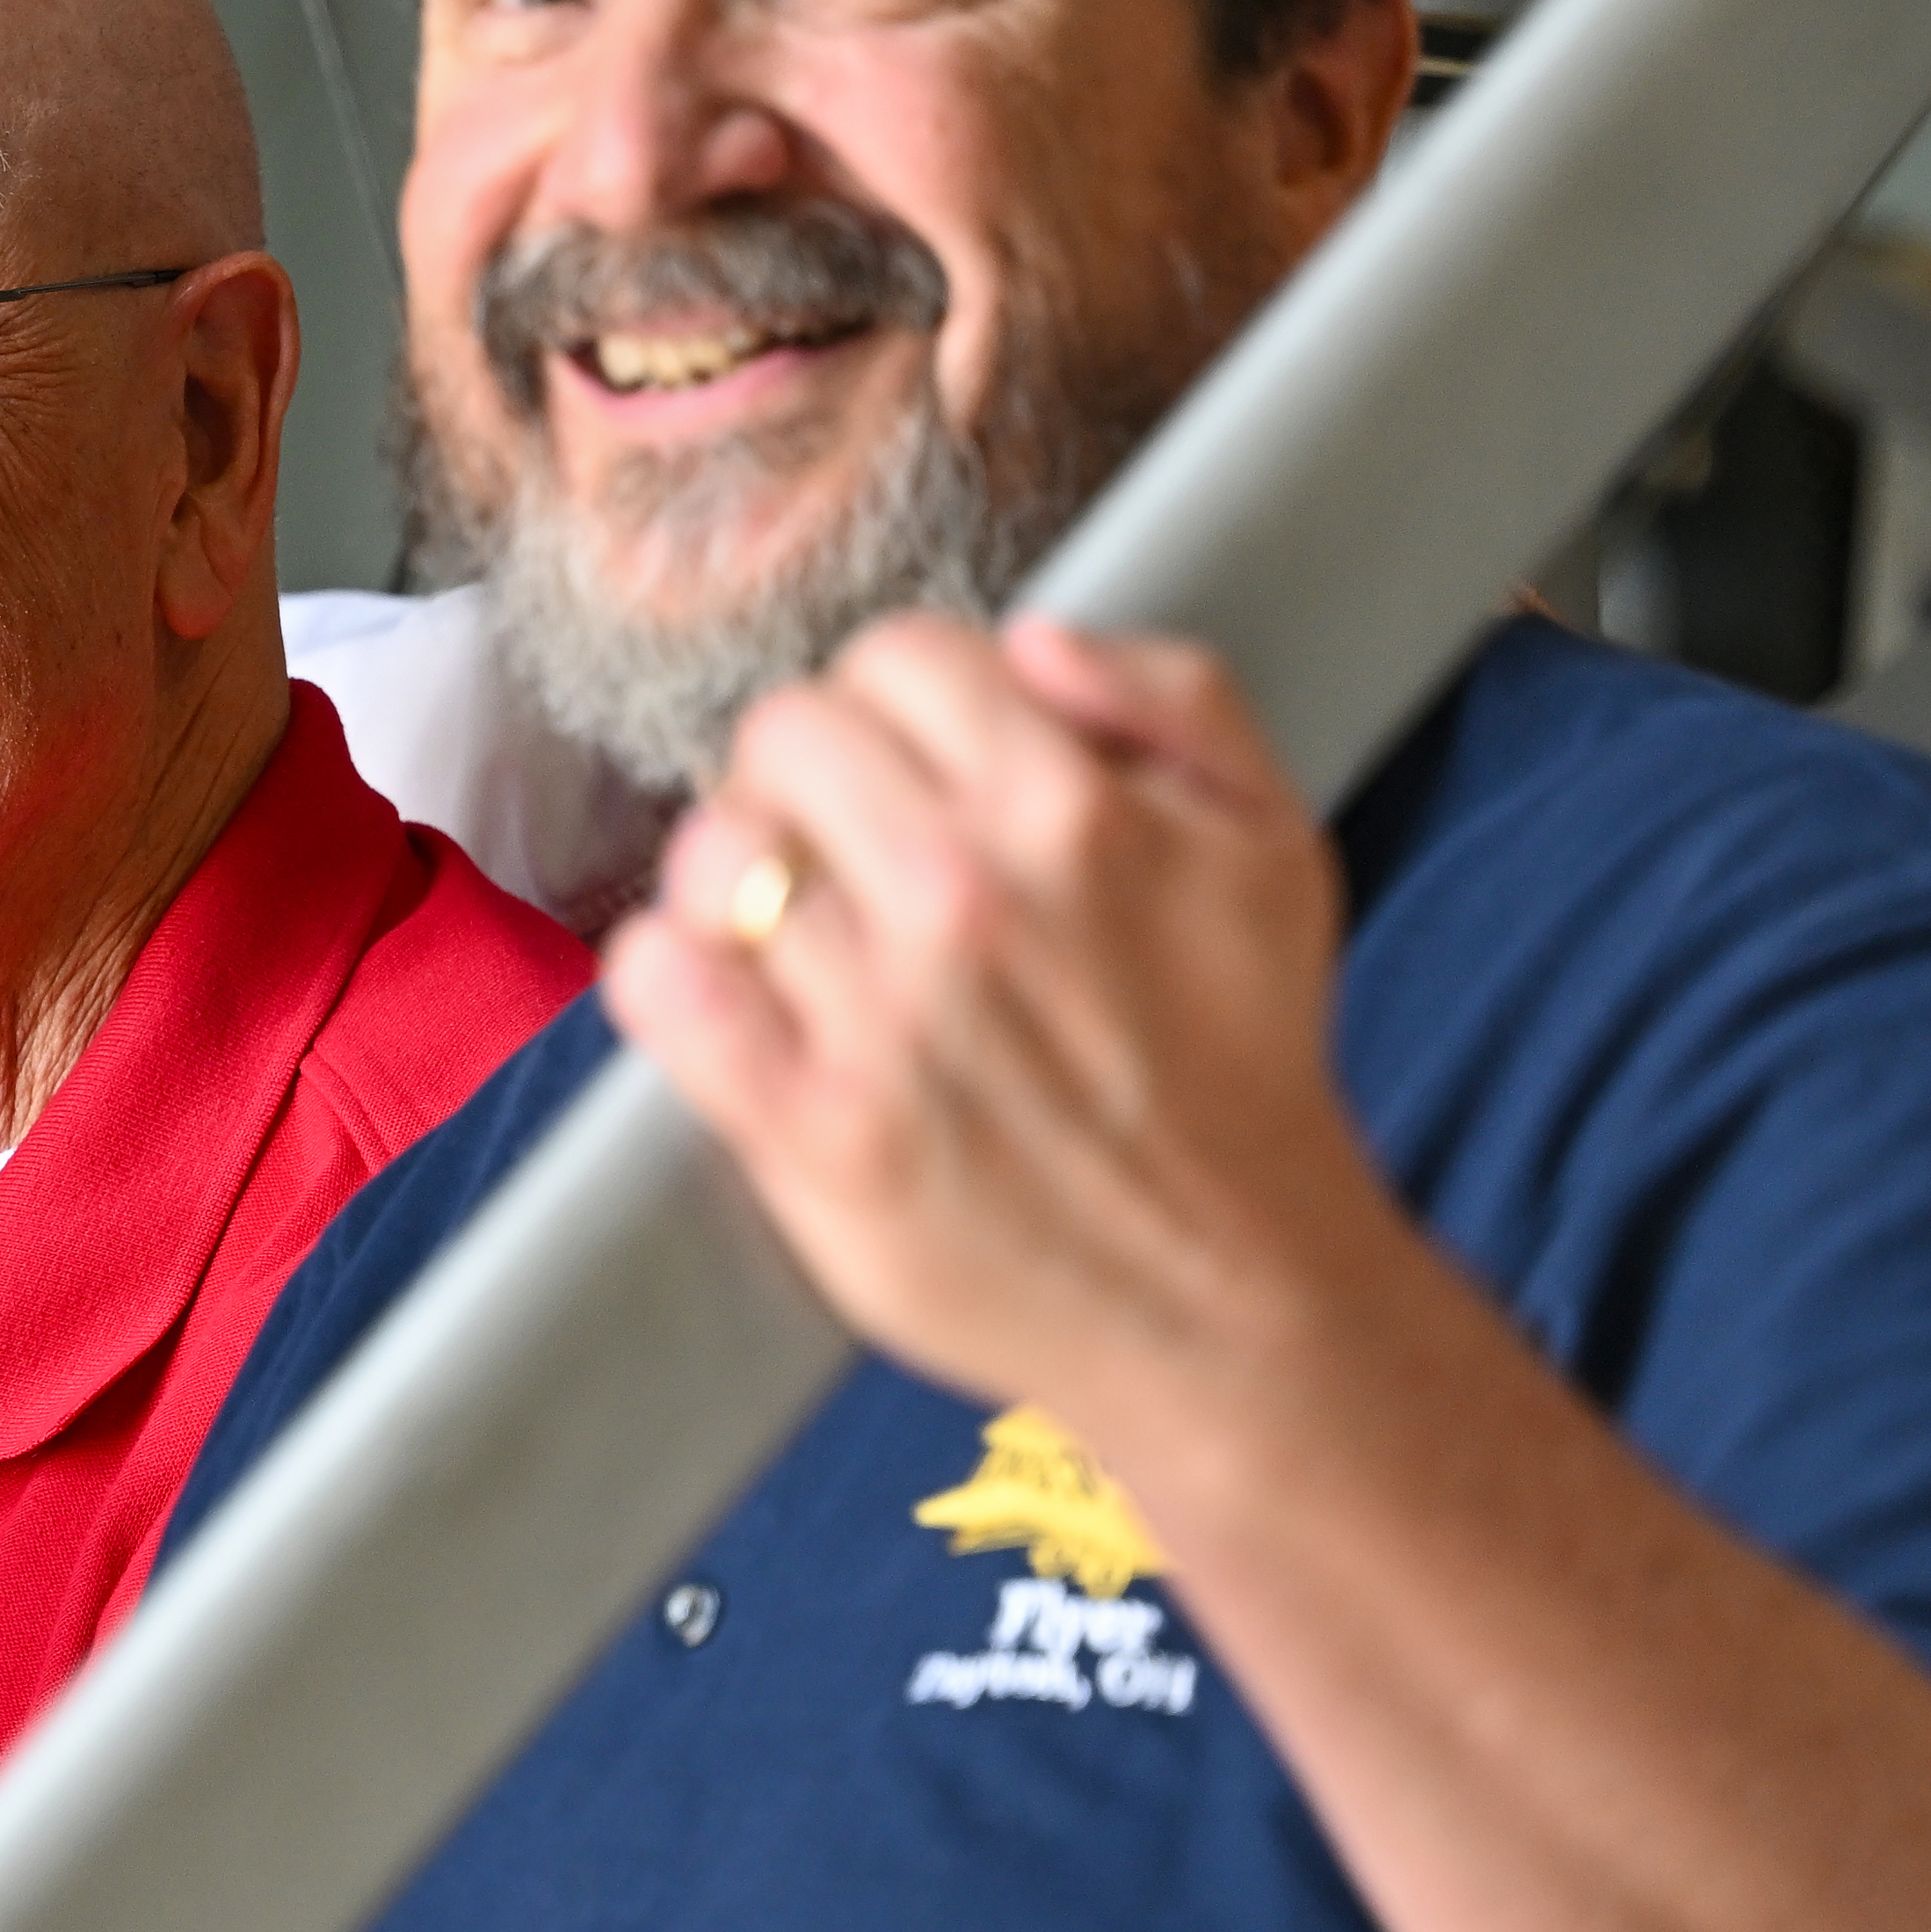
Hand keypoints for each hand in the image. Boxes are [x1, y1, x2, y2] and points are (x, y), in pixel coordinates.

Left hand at [605, 612, 1421, 1434]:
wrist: (1233, 1295)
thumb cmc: (1243, 1061)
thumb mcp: (1272, 839)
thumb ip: (1172, 693)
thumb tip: (1032, 636)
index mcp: (1070, 810)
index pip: (893, 656)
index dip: (902, 706)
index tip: (920, 770)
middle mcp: (963, 897)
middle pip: (782, 733)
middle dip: (814, 781)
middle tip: (855, 855)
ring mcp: (877, 1017)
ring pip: (709, 851)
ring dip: (742, 883)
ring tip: (799, 936)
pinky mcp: (811, 1131)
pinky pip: (658, 984)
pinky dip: (672, 976)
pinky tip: (734, 1000)